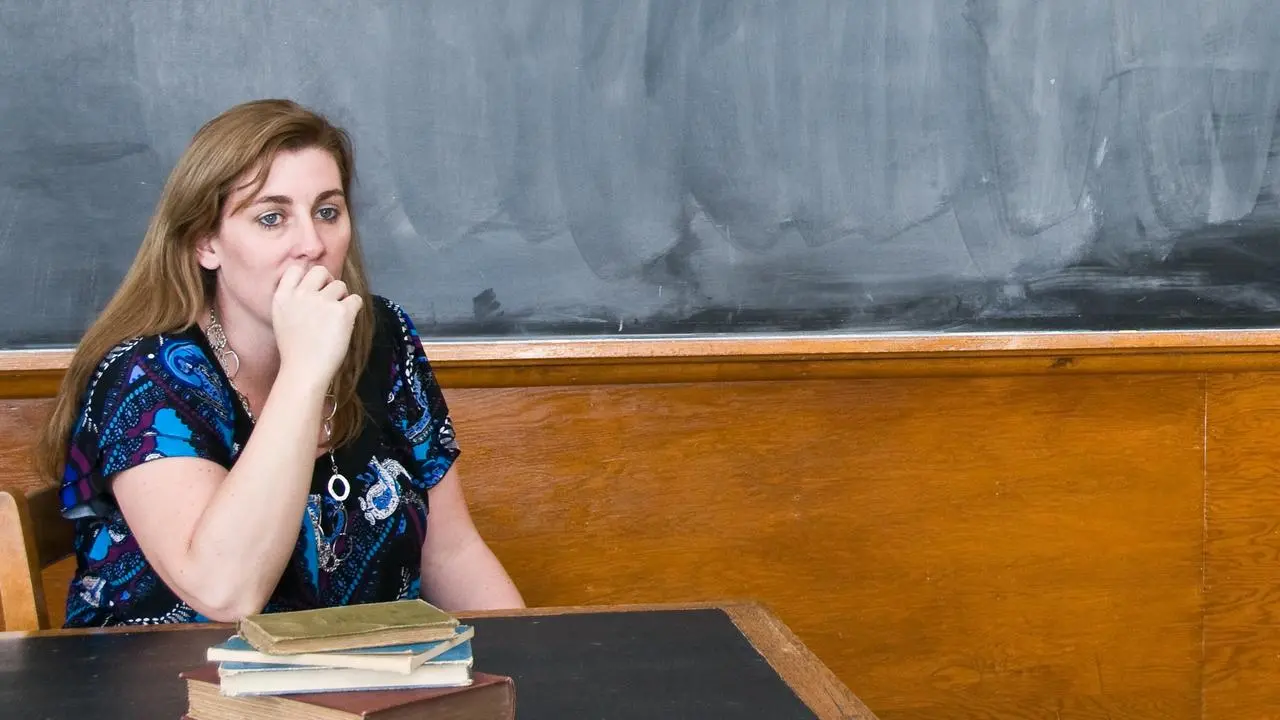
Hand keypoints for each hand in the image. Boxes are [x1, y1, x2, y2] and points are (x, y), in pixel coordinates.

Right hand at [272, 265, 362, 385]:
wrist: (304, 370)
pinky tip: (346, 324)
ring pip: (341, 285)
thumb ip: (293, 299)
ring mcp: (322, 301)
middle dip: (328, 282)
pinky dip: (354, 309)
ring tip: (335, 320)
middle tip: (330, 301)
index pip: (296, 269)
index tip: (314, 289)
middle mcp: (302, 294)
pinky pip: (356, 299)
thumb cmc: (295, 349)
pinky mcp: (342, 312)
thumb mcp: (282, 317)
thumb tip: (313, 286)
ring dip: (341, 299)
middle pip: (321, 271)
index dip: (308, 276)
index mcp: (283, 296)